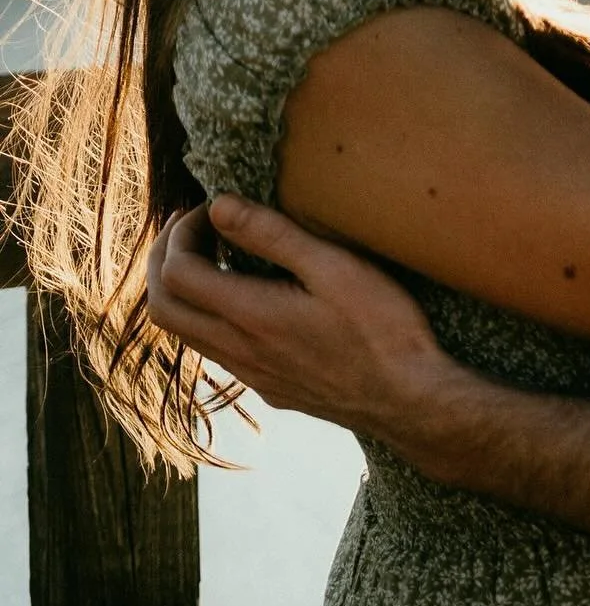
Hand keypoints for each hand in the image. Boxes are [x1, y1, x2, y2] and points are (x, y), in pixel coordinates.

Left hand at [146, 197, 448, 446]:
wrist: (410, 399)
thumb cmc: (382, 328)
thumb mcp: (334, 266)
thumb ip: (273, 235)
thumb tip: (220, 206)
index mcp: (250, 316)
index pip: (177, 273)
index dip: (182, 233)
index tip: (211, 209)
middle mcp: (239, 351)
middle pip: (163, 308)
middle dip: (164, 260)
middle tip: (193, 227)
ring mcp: (252, 376)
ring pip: (186, 334)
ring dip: (184, 291)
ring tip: (215, 256)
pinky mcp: (271, 389)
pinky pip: (217, 352)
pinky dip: (210, 316)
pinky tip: (250, 298)